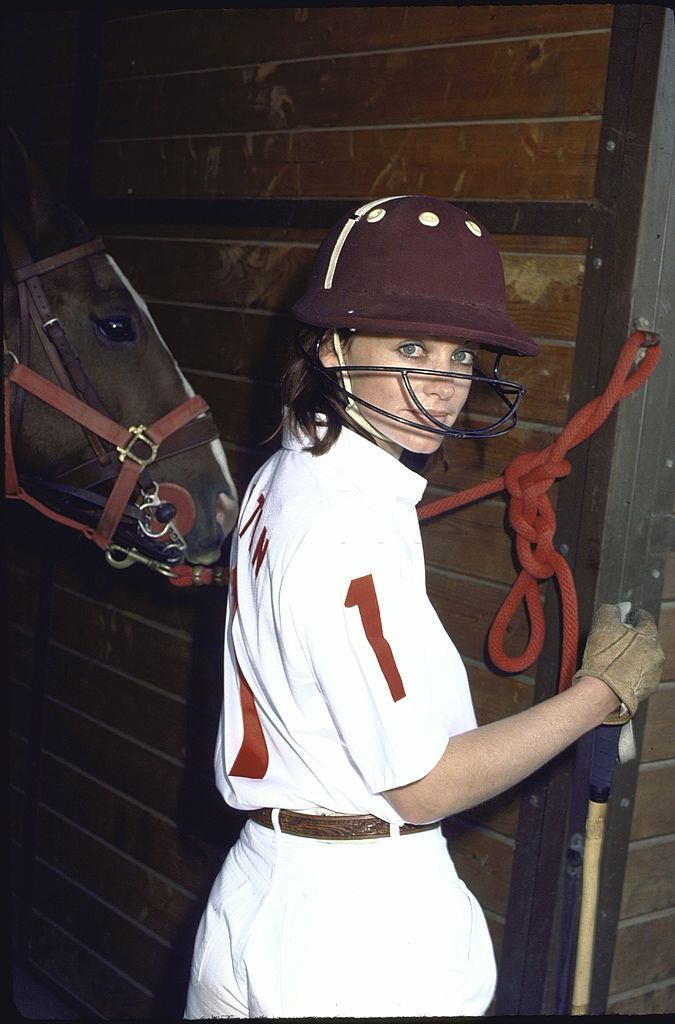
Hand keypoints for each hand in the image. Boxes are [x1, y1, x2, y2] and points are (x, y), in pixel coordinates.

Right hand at [572, 604, 664, 723]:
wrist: (603, 692)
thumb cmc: (604, 659)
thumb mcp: (602, 625)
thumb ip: (611, 611)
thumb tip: (618, 608)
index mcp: (649, 635)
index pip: (644, 617)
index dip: (630, 615)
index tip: (621, 617)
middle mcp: (657, 653)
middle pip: (644, 638)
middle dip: (631, 636)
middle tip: (613, 640)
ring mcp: (655, 672)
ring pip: (643, 656)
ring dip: (632, 654)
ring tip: (614, 658)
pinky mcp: (649, 687)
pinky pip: (641, 673)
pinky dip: (631, 670)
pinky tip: (617, 672)